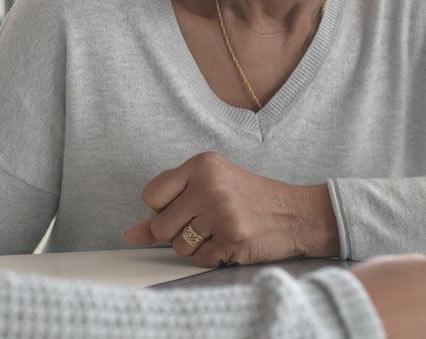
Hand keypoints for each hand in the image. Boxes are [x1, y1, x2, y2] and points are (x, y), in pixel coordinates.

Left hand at [122, 151, 338, 266]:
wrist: (296, 214)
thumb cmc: (249, 198)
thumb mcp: (209, 188)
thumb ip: (167, 207)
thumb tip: (128, 235)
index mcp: (202, 164)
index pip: (151, 194)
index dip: (163, 208)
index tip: (184, 206)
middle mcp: (210, 185)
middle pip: (161, 226)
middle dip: (177, 232)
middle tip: (204, 222)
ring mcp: (221, 212)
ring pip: (179, 247)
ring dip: (196, 246)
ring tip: (220, 229)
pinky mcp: (232, 238)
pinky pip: (200, 260)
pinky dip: (213, 257)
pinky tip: (230, 241)